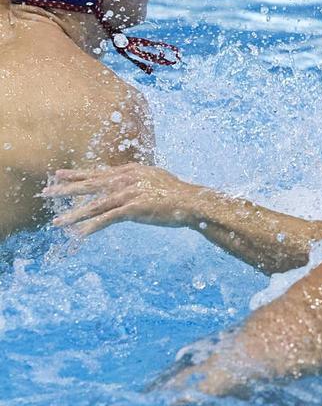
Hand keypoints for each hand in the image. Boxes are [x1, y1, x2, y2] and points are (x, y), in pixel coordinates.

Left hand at [41, 163, 202, 235]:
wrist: (191, 202)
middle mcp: (126, 179)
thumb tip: (128, 180)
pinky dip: (92, 227)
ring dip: (74, 215)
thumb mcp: (154, 179)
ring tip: (57, 223)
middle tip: (45, 193)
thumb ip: (137, 179)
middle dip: (65, 190)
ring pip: (94, 205)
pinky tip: (79, 234)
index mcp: (130, 171)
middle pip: (90, 185)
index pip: (97, 173)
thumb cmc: (176, 193)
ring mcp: (129, 193)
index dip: (76, 174)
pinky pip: (107, 220)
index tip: (58, 175)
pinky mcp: (133, 208)